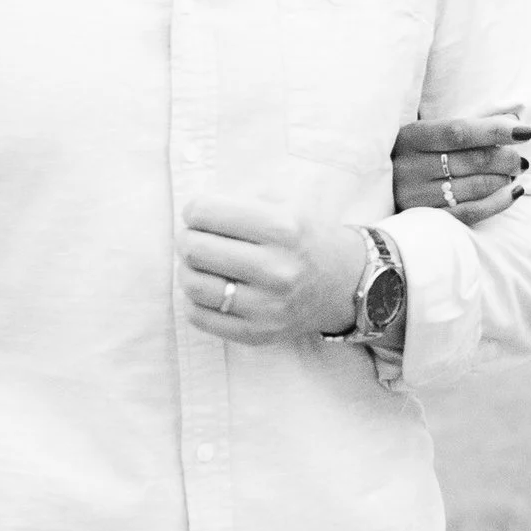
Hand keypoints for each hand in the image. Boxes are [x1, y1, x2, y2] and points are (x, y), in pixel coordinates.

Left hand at [179, 193, 368, 344]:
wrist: (344, 284)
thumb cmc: (305, 237)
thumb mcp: (285, 202)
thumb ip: (241, 197)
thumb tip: (192, 212)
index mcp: (284, 227)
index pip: (206, 212)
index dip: (194, 210)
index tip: (199, 214)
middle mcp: (278, 268)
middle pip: (194, 249)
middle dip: (187, 238)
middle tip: (195, 238)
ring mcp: (268, 306)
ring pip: (193, 285)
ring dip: (186, 270)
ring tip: (200, 264)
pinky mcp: (259, 333)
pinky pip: (199, 317)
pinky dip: (194, 300)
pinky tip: (209, 288)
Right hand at [389, 111, 530, 225]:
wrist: (375, 190)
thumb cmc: (415, 155)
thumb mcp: (428, 134)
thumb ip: (465, 127)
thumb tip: (512, 122)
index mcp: (410, 137)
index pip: (459, 132)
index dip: (494, 131)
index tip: (523, 131)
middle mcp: (409, 167)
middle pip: (472, 160)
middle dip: (505, 159)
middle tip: (519, 159)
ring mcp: (415, 196)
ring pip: (474, 187)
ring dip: (503, 179)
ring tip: (513, 174)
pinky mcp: (424, 220)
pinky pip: (470, 213)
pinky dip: (498, 203)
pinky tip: (514, 192)